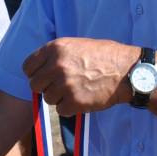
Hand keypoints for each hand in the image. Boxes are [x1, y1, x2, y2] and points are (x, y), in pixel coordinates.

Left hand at [23, 38, 139, 115]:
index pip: (28, 66)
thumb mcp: (77, 45)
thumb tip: (39, 69)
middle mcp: (57, 66)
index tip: (44, 77)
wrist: (128, 71)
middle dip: (46, 87)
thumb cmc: (105, 56)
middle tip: (61, 87)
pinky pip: (61, 110)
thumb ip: (56, 55)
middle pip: (35, 85)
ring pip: (48, 99)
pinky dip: (70, 108)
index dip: (35, 73)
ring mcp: (65, 84)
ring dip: (59, 98)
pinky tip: (82, 99)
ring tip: (76, 90)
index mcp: (55, 48)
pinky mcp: (74, 101)